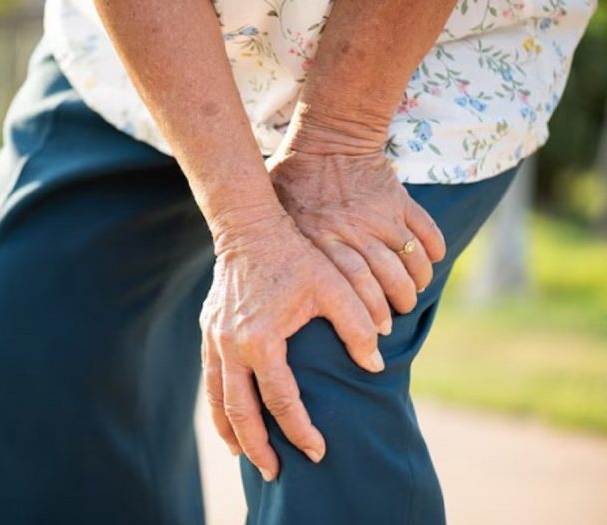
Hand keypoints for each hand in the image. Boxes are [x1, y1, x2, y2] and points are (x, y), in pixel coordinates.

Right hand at [200, 209, 380, 480]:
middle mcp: (231, 345)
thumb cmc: (294, 255)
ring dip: (231, 431)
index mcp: (261, 339)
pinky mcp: (208, 331)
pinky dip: (218, 404)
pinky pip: (209, 379)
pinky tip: (229, 416)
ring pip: (216, 399)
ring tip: (245, 455)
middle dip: (258, 447)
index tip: (318, 451)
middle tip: (275, 473)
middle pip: (240, 411)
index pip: (281, 400)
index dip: (301, 429)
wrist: (248, 228)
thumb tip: (374, 365)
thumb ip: (357, 326)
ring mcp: (214, 339)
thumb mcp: (333, 286)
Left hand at [267, 148, 445, 325]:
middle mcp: (354, 231)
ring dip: (416, 283)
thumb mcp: (277, 213)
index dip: (369, 313)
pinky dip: (433, 251)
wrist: (329, 138)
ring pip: (410, 260)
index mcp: (322, 238)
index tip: (375, 332)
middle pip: (387, 279)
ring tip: (412, 295)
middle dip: (396, 305)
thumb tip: (261, 278)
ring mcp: (381, 215)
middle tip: (394, 319)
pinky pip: (426, 231)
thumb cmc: (294, 179)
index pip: (353, 286)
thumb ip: (279, 243)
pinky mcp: (399, 200)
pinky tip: (430, 263)